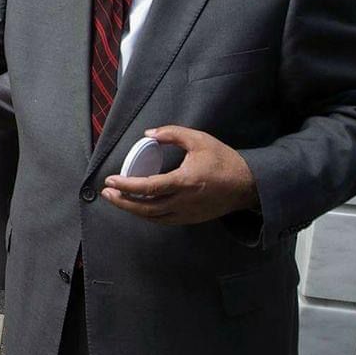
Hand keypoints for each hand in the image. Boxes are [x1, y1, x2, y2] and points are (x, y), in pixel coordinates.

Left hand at [102, 125, 258, 225]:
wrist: (249, 185)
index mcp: (185, 182)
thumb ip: (172, 134)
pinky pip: (163, 220)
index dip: (127, 185)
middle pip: (146, 208)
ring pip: (153, 217)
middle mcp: (184, 201)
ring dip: (132, 210)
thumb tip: (148, 134)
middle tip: (107, 192)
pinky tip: (138, 206)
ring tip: (117, 199)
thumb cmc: (224, 160)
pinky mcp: (191, 218)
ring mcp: (188, 213)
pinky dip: (147, 215)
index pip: (149, 187)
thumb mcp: (199, 140)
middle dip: (122, 202)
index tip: (110, 180)